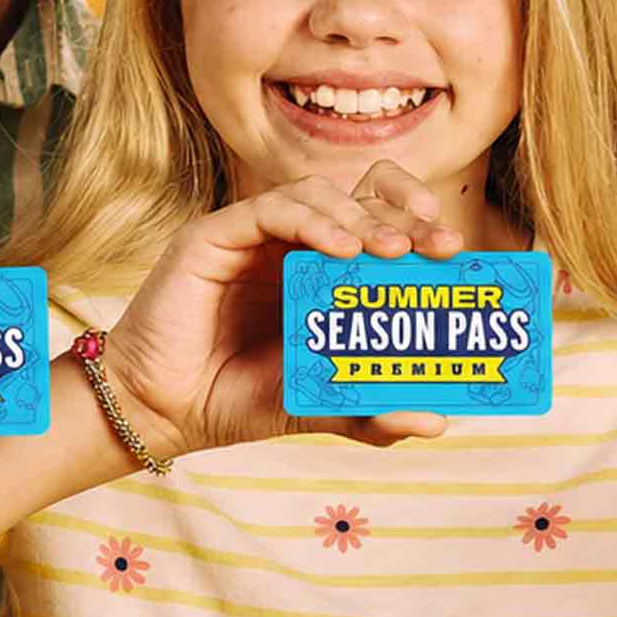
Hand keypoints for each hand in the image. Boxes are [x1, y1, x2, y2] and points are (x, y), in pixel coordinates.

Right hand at [101, 162, 458, 455]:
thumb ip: (370, 411)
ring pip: (317, 194)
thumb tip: (437, 422)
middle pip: (356, 195)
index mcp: (317, 272)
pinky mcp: (212, 236)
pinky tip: (343, 250)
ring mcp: (250, 236)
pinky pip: (270, 209)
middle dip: (405, 212)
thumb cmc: (233, 400)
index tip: (455, 251)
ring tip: (393, 251)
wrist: (162, 412)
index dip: (417, 223)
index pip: (377, 221)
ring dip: (363, 217)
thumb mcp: (317, 407)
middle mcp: (287, 244)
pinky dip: (313, 221)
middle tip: (440, 245)